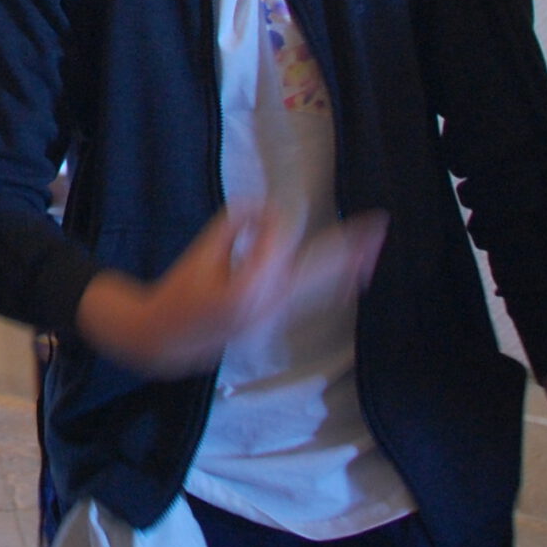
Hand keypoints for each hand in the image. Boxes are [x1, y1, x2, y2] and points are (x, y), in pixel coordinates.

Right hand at [74, 207, 386, 378]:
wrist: (167, 337)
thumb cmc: (180, 289)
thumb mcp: (201, 252)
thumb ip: (235, 224)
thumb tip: (268, 210)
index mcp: (247, 288)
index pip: (277, 241)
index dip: (271, 220)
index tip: (259, 209)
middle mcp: (269, 306)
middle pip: (317, 270)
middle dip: (348, 247)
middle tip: (379, 226)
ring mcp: (276, 316)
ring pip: (320, 287)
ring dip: (348, 265)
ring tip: (374, 248)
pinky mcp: (276, 320)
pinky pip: (311, 299)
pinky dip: (333, 284)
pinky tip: (354, 278)